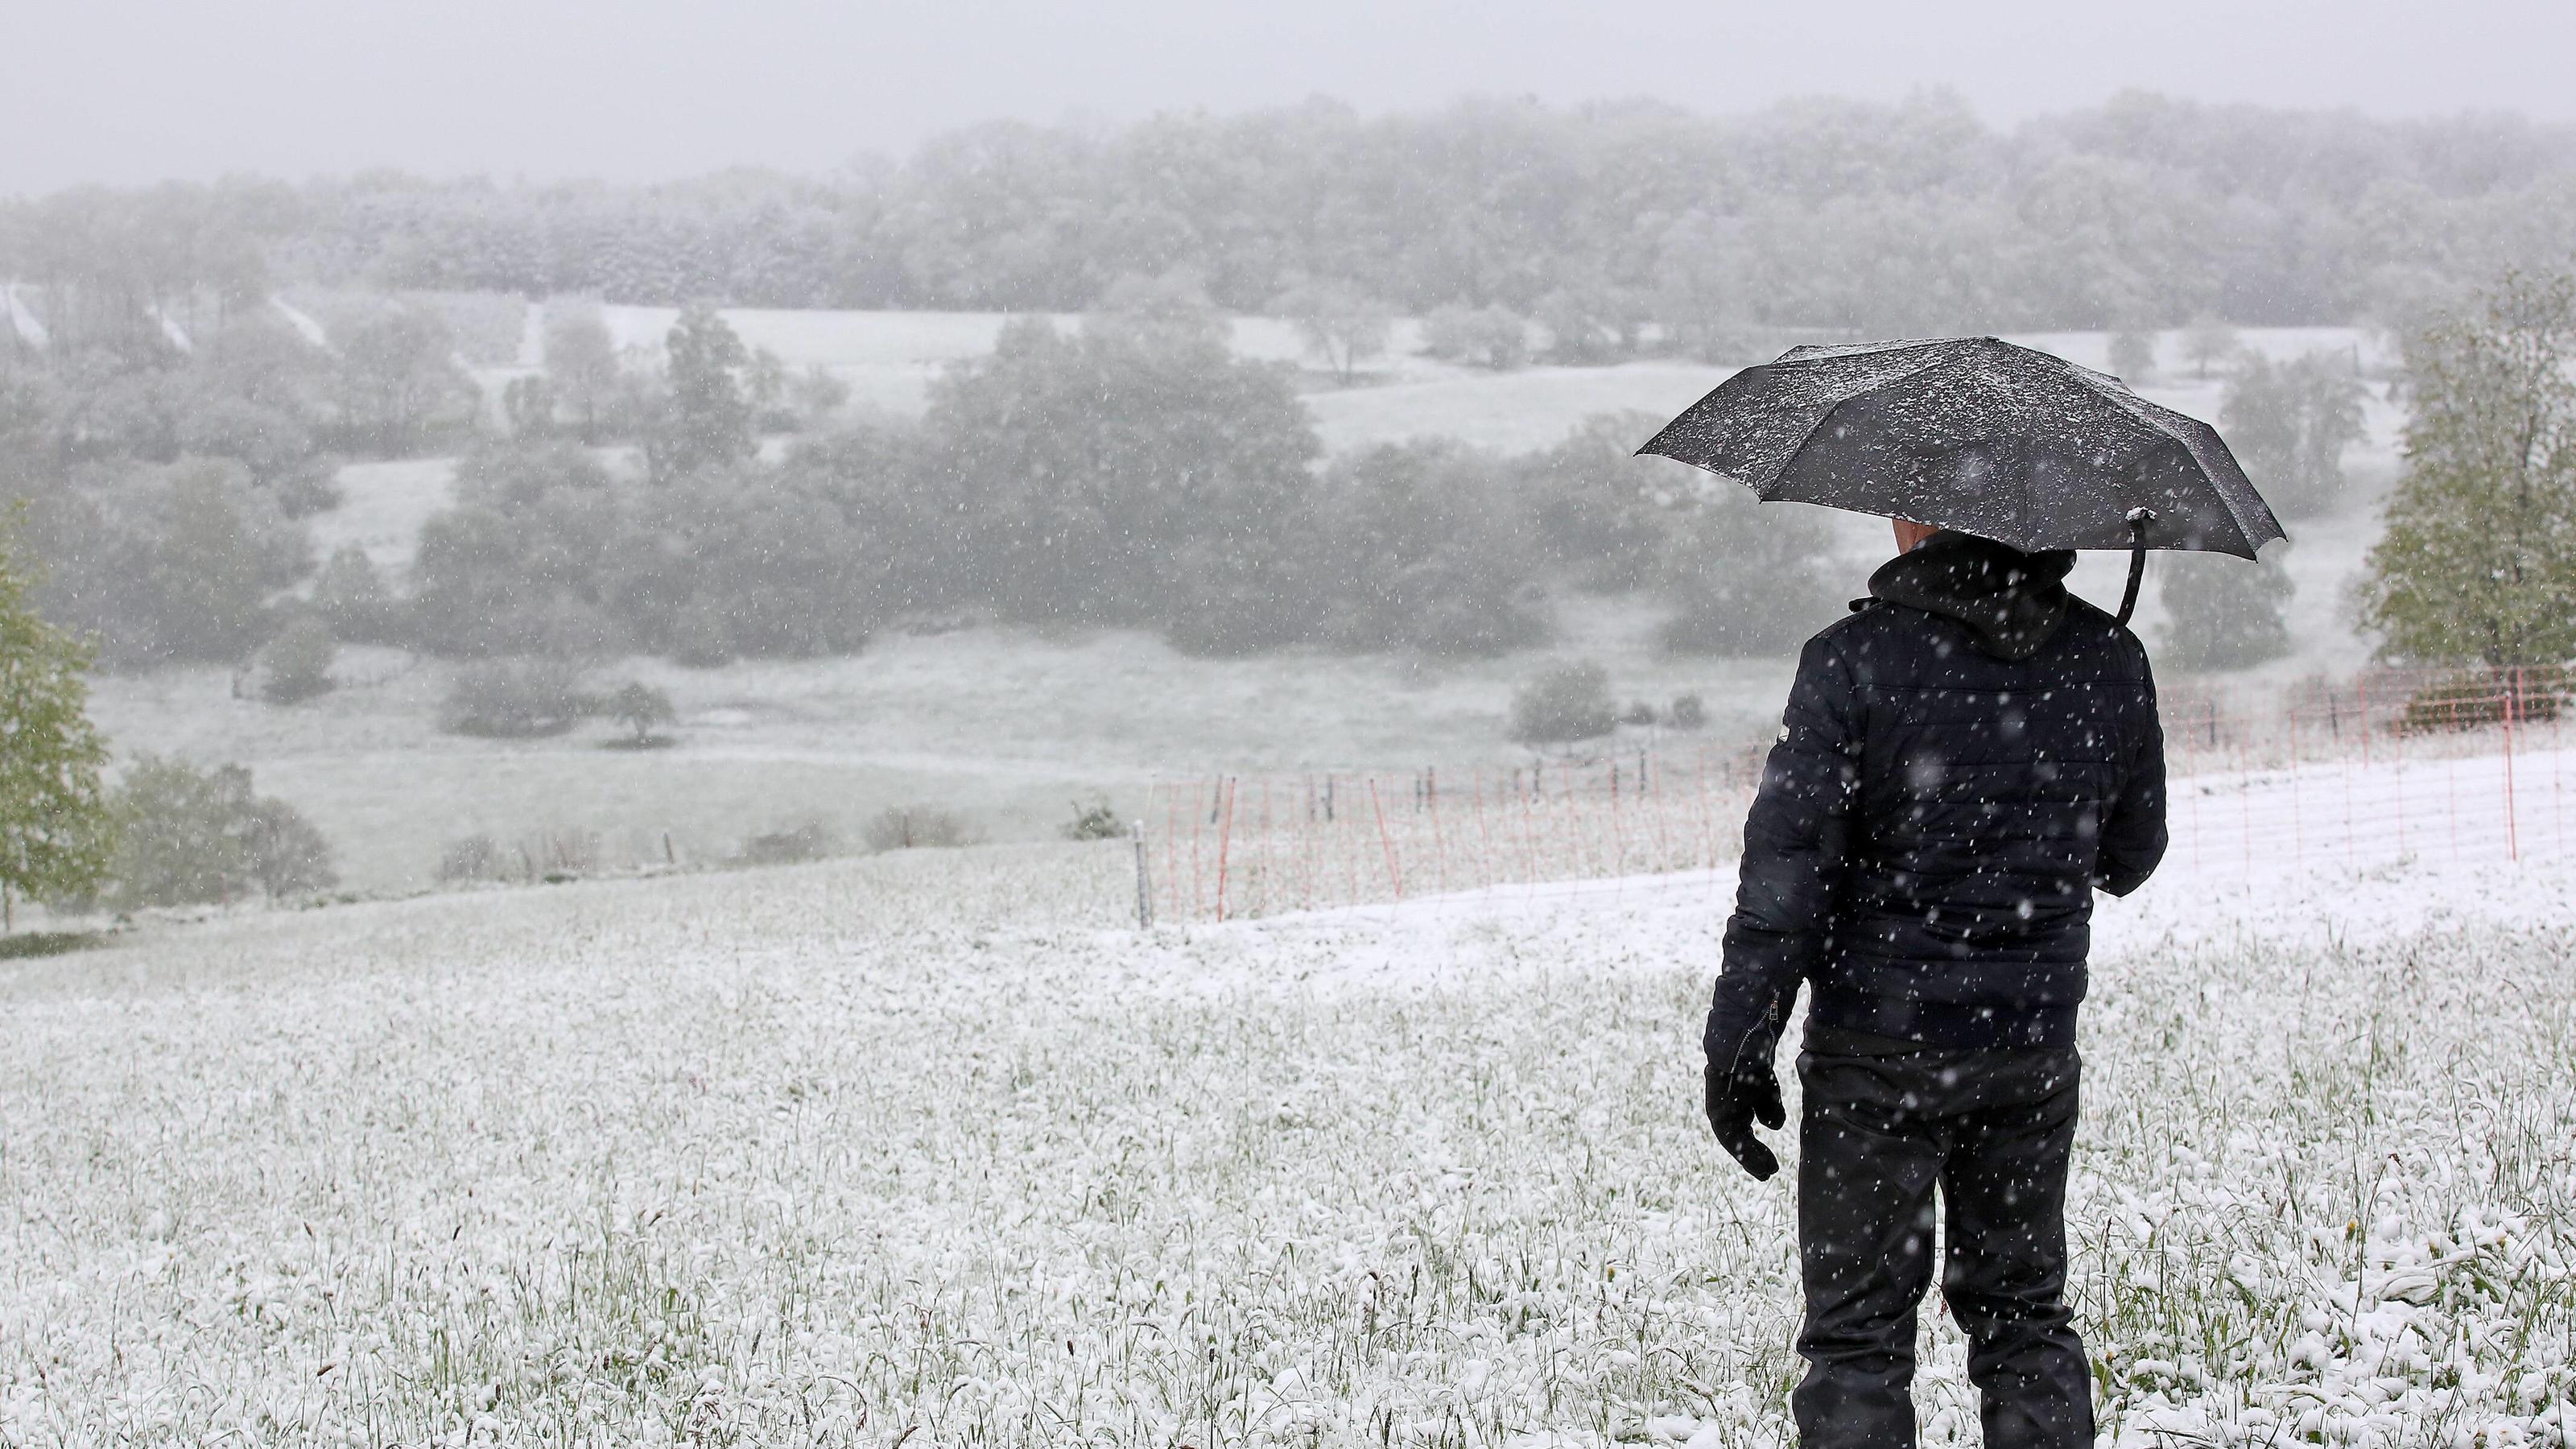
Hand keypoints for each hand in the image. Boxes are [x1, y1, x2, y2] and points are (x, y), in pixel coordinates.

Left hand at [1704, 1058, 1784, 1180]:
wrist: (1742, 1049)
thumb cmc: (1755, 1067)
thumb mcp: (1767, 1091)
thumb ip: (1769, 1109)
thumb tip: (1773, 1126)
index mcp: (1734, 1107)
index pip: (1744, 1134)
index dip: (1756, 1150)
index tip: (1770, 1165)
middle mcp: (1724, 1112)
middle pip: (1739, 1141)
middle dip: (1753, 1158)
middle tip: (1767, 1173)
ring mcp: (1719, 1113)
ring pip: (1735, 1144)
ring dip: (1750, 1160)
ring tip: (1766, 1173)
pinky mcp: (1718, 1114)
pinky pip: (1732, 1140)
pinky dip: (1746, 1154)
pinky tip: (1760, 1164)